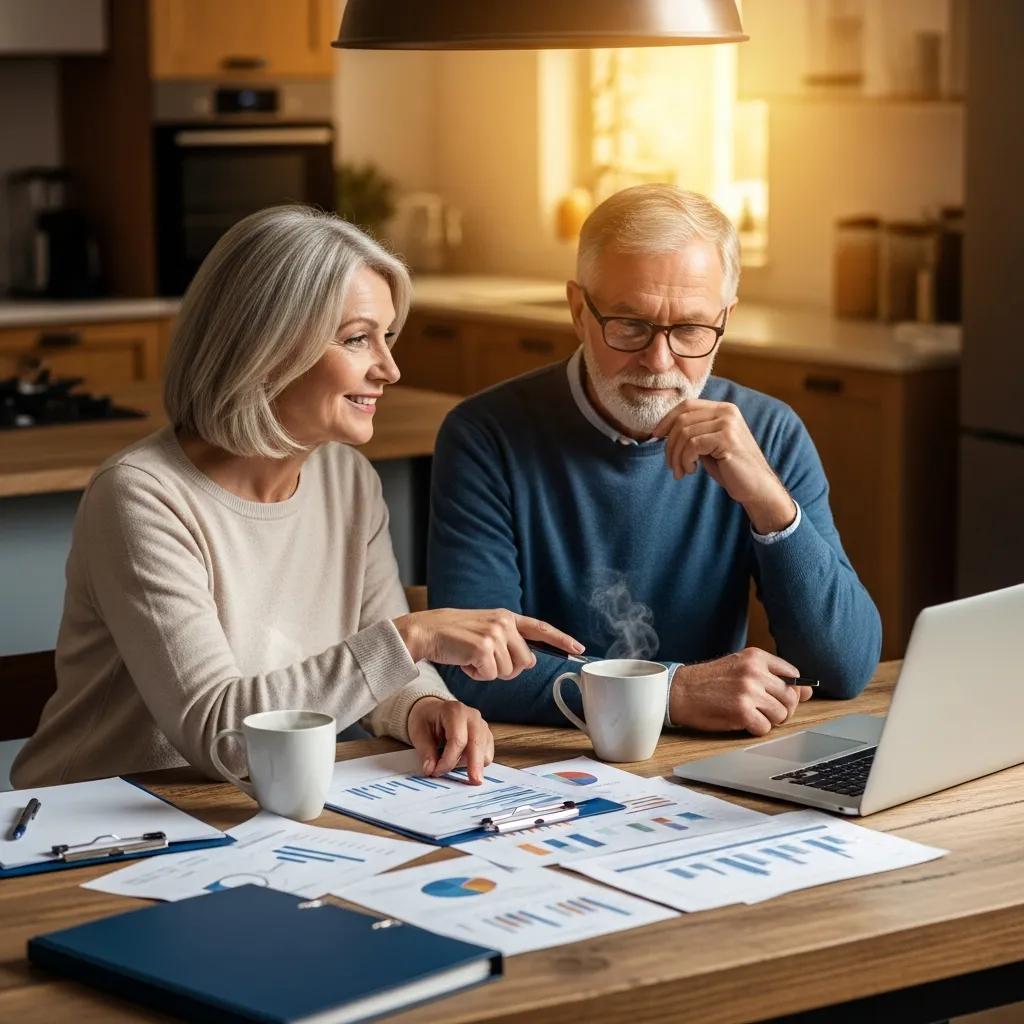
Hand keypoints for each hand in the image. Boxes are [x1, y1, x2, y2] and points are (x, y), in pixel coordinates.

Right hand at [393, 608, 584, 680]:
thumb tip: (530, 662)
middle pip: (525, 662)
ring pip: (508, 672)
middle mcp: (504, 622)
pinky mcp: (483, 648)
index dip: (562, 639)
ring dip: (489, 673)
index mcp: (506, 617)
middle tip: (484, 661)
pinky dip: (477, 675)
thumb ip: (509, 642)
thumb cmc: (454, 636)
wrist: (426, 631)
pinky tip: (465, 662)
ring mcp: (494, 634)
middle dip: (507, 669)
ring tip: (471, 658)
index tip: (579, 648)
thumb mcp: (485, 631)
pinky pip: (491, 675)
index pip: (541, 628)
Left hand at [406, 697, 494, 783]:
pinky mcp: (486, 735)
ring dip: (473, 764)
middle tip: (473, 781)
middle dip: (475, 764)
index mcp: (454, 711)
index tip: (437, 772)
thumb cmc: (427, 719)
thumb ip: (426, 751)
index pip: (458, 740)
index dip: (449, 759)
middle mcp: (472, 716)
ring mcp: (482, 725)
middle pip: (477, 743)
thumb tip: (430, 769)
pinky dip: (478, 763)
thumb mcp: (419, 732)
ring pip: (485, 750)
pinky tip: (463, 764)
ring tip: (455, 768)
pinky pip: (487, 753)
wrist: (433, 711)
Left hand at [651, 399, 795, 533]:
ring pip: (684, 433)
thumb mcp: (708, 445)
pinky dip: (685, 460)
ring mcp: (728, 424)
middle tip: (671, 465)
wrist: (756, 487)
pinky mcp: (727, 439)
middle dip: (670, 445)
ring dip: (676, 456)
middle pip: (682, 419)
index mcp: (723, 409)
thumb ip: (693, 432)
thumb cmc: (730, 468)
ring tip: (681, 471)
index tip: (655, 436)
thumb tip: (661, 430)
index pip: (686, 405)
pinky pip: (692, 445)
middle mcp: (727, 411)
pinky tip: (691, 470)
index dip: (667, 419)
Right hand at [669, 648, 813, 735]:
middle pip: (791, 698)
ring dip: (768, 720)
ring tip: (750, 714)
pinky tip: (741, 721)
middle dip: (781, 709)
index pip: (793, 675)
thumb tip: (808, 690)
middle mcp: (755, 671)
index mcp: (756, 656)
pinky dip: (756, 729)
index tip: (776, 696)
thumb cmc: (710, 681)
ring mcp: (748, 691)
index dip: (788, 690)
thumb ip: (774, 676)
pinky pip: (765, 728)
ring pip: (781, 715)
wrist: (680, 691)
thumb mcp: (741, 668)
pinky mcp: (741, 711)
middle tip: (762, 709)